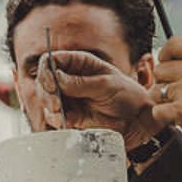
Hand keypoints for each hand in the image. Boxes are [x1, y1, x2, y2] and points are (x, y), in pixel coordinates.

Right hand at [35, 50, 159, 143]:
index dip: (47, 70)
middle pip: (45, 80)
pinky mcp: (71, 115)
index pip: (53, 60)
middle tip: (56, 104)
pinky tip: (65, 121)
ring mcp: (70, 97)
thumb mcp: (106, 85)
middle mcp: (71, 78)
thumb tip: (57, 78)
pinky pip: (54, 116)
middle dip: (47, 92)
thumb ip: (80, 83)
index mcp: (81, 63)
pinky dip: (56, 119)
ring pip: (46, 99)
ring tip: (61, 114)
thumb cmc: (127, 96)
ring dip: (50, 107)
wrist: (136, 121)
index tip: (52, 83)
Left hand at [153, 36, 181, 149]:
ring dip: (165, 100)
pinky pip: (157, 110)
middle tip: (180, 92)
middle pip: (161, 69)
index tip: (167, 63)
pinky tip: (179, 116)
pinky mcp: (181, 110)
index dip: (166, 54)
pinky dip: (165, 116)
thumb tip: (172, 58)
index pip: (174, 43)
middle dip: (166, 82)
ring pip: (157, 91)